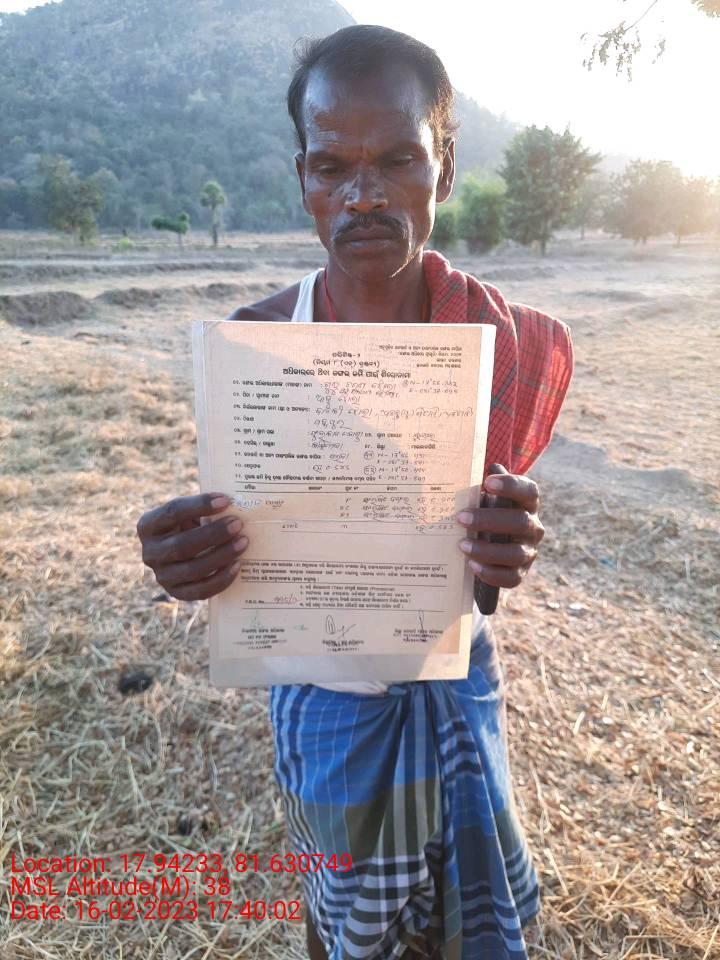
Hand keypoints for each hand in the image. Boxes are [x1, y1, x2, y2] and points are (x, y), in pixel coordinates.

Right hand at [136, 493, 247, 600]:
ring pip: (193, 569)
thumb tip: (236, 503)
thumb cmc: (189, 526)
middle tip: (238, 524)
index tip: (226, 500)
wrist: (184, 551)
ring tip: (243, 542)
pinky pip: (200, 591)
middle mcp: (150, 553)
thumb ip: (204, 509)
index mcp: (148, 526)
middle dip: (214, 534)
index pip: (172, 512)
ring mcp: (161, 576)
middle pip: (182, 545)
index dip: (200, 505)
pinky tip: (237, 566)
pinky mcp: (176, 592)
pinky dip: (221, 579)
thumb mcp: (189, 514)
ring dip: (222, 555)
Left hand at [455, 463, 543, 588]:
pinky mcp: (521, 572)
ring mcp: (529, 551)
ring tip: (462, 545)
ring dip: (486, 550)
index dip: (511, 485)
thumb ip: (485, 487)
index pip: (528, 491)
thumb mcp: (486, 499)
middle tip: (460, 518)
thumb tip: (483, 471)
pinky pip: (510, 577)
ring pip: (515, 553)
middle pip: (520, 522)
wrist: (492, 545)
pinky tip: (471, 565)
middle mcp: (533, 527)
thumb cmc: (487, 514)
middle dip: (488, 520)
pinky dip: (490, 573)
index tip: (487, 482)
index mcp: (528, 504)